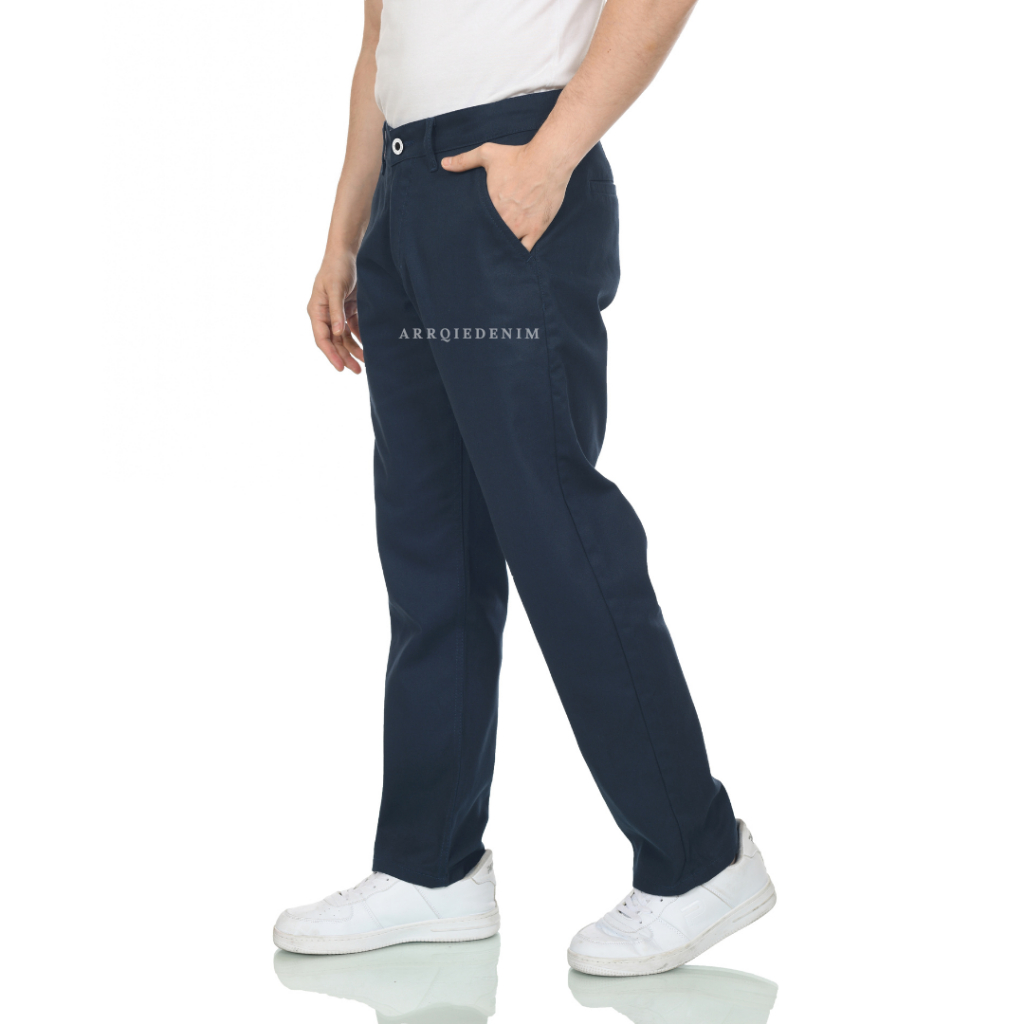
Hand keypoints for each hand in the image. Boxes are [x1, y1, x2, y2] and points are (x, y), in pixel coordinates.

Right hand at [308, 250, 363, 372]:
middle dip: (344, 357)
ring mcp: (337, 314)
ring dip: (353, 350)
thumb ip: (336, 312)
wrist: (347, 252)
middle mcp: (325, 315)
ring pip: (344, 338)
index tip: (340, 368)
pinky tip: (368, 348)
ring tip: (364, 364)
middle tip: (356, 371)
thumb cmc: (337, 267)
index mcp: (316, 311)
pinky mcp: (348, 310)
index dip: (331, 354)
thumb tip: (336, 333)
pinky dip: (360, 339)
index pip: (322, 338)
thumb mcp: (336, 288)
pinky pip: (353, 329)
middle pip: (334, 342)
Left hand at [442, 141, 570, 251]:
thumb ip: (465, 160)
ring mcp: (521, 227)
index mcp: (490, 205)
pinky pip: (526, 250)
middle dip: (487, 241)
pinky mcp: (536, 229)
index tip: (473, 231)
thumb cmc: (518, 156)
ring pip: (506, 246)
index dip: (475, 230)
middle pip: (490, 238)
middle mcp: (504, 219)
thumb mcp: (488, 153)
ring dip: (502, 248)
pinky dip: (520, 253)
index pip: (477, 225)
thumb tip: (444, 164)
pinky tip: (515, 254)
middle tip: (484, 244)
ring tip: (498, 251)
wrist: (548, 160)